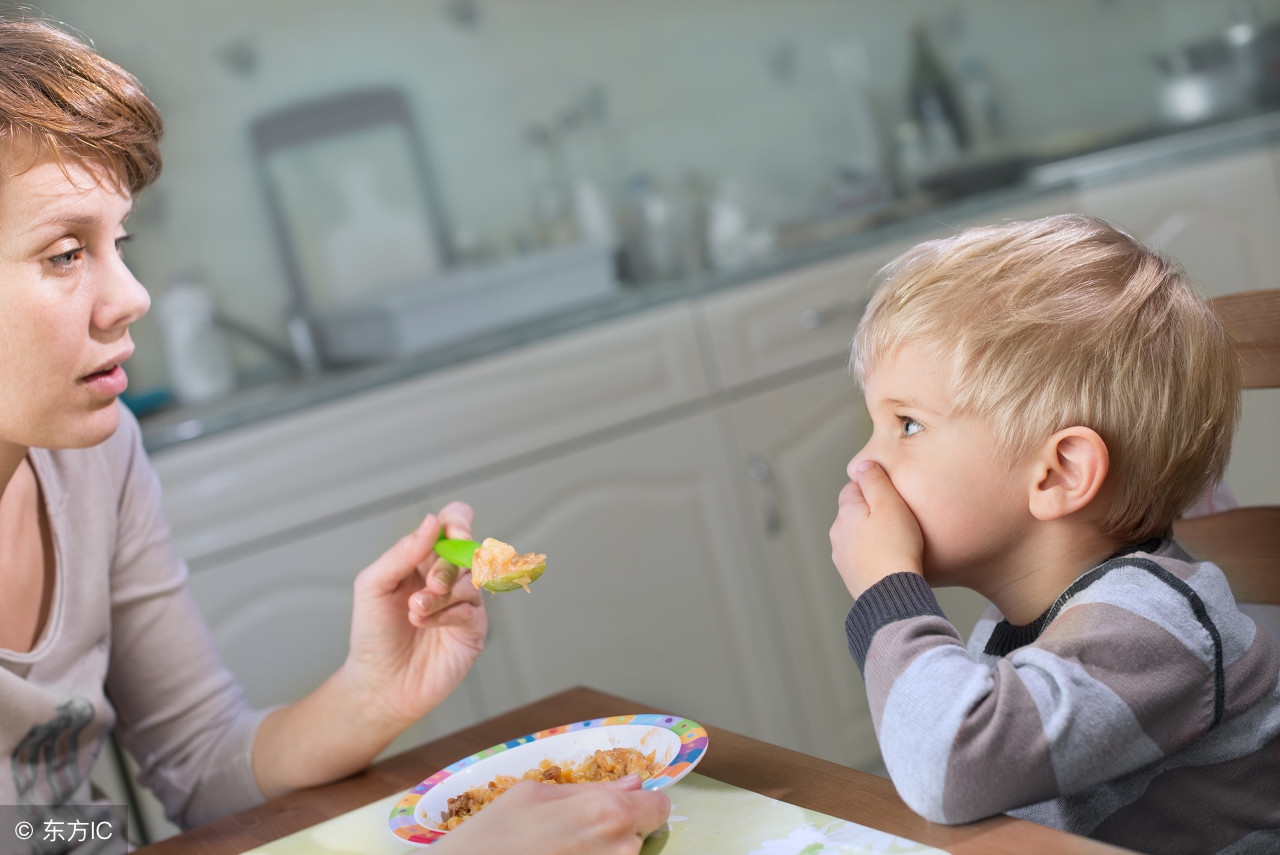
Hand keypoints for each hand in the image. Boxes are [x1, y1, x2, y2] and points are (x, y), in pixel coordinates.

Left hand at [344, 501, 486, 727]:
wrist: (378, 683)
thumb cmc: (373, 634)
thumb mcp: (374, 585)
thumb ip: (402, 552)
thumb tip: (432, 522)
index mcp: (425, 559)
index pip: (454, 524)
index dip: (459, 521)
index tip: (453, 533)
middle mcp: (448, 577)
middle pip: (468, 551)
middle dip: (447, 566)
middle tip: (429, 585)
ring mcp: (464, 603)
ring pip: (471, 580)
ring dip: (442, 594)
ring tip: (415, 611)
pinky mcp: (474, 630)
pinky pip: (472, 609)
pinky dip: (447, 614)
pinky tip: (425, 624)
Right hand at [434, 775, 670, 854]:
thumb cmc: (491, 838)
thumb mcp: (533, 794)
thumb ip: (590, 789)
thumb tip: (632, 783)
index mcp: (608, 812)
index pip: (658, 806)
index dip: (641, 802)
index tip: (623, 804)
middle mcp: (620, 849)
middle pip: (638, 834)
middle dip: (615, 829)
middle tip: (572, 832)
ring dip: (600, 851)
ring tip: (558, 850)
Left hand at [830, 460, 923, 599]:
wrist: (892, 594)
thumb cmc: (896, 547)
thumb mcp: (890, 504)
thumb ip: (874, 481)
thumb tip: (862, 464)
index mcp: (845, 512)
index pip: (853, 488)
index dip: (874, 490)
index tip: (893, 498)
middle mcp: (838, 533)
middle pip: (855, 513)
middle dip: (873, 514)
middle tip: (899, 521)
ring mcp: (842, 557)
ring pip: (858, 536)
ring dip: (873, 536)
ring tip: (898, 543)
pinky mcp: (851, 576)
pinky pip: (863, 557)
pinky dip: (874, 556)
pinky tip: (891, 562)